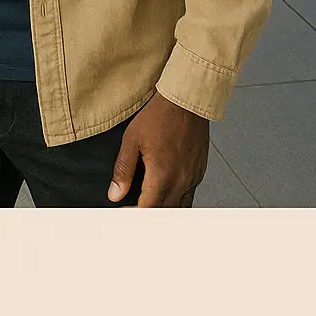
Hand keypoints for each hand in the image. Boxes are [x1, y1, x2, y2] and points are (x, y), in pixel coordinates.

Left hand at [108, 92, 209, 206]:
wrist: (186, 100)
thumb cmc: (160, 115)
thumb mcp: (132, 139)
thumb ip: (123, 169)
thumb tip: (115, 193)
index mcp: (162, 175)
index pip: (148, 210)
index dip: (133, 214)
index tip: (124, 212)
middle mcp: (181, 180)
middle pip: (164, 213)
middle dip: (149, 214)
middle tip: (134, 208)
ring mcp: (192, 177)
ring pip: (180, 208)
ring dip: (164, 209)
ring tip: (150, 203)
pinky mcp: (199, 171)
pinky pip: (189, 195)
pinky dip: (177, 199)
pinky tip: (166, 191)